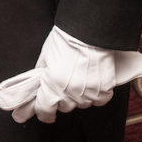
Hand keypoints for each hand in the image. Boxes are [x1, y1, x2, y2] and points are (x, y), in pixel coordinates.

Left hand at [0, 26, 141, 123]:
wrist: (89, 30)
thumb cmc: (65, 39)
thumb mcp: (45, 56)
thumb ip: (41, 74)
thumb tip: (37, 85)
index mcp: (52, 85)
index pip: (45, 111)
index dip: (43, 110)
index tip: (43, 110)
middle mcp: (70, 93)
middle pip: (64, 106)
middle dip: (61, 97)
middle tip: (63, 81)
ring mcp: (88, 93)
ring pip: (81, 104)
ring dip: (78, 95)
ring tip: (79, 76)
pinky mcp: (104, 90)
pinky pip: (98, 100)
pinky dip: (95, 93)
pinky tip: (92, 81)